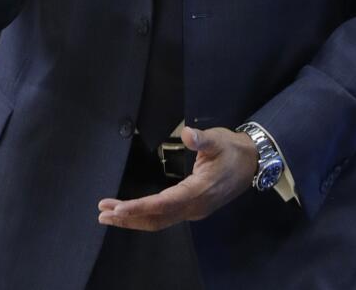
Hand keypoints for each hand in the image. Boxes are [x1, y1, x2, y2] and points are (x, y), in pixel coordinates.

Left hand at [97, 126, 257, 230]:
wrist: (252, 163)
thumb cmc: (232, 150)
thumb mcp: (218, 140)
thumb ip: (202, 139)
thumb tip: (188, 134)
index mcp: (198, 191)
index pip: (162, 204)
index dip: (138, 207)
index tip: (117, 208)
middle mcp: (194, 206)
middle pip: (156, 219)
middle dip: (129, 218)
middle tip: (103, 213)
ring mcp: (194, 210)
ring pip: (160, 221)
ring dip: (134, 220)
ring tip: (110, 216)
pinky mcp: (192, 208)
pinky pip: (165, 218)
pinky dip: (146, 217)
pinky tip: (133, 213)